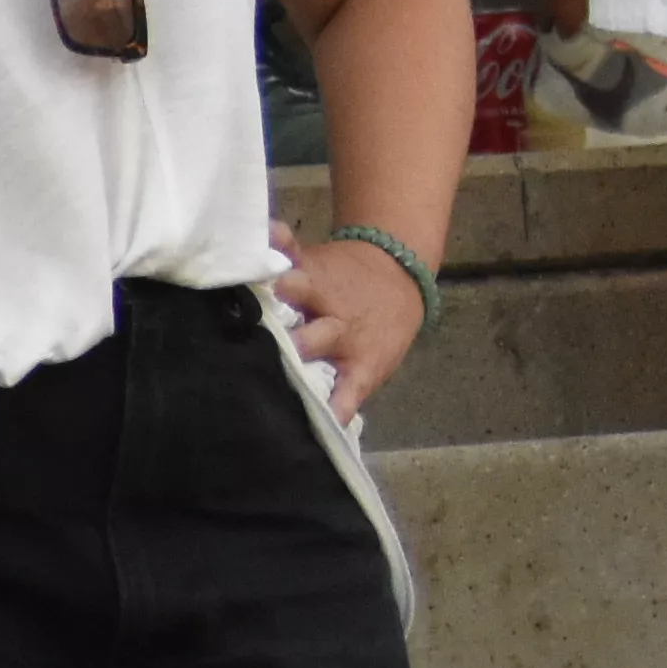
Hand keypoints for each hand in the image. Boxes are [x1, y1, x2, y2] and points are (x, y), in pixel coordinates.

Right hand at [277, 225, 436, 414]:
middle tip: (279, 349)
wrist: (399, 276)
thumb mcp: (370, 369)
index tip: (313, 414)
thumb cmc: (378, 333)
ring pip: (300, 292)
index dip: (328, 405)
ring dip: (286, 293)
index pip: (340, 391)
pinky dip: (279, 241)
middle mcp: (335, 328)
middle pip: (312, 339)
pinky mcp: (310, 261)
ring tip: (267, 291)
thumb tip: (317, 433)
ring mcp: (321, 292)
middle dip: (296, 345)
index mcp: (357, 363)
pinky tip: (267, 234)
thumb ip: (343, 395)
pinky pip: (292, 249)